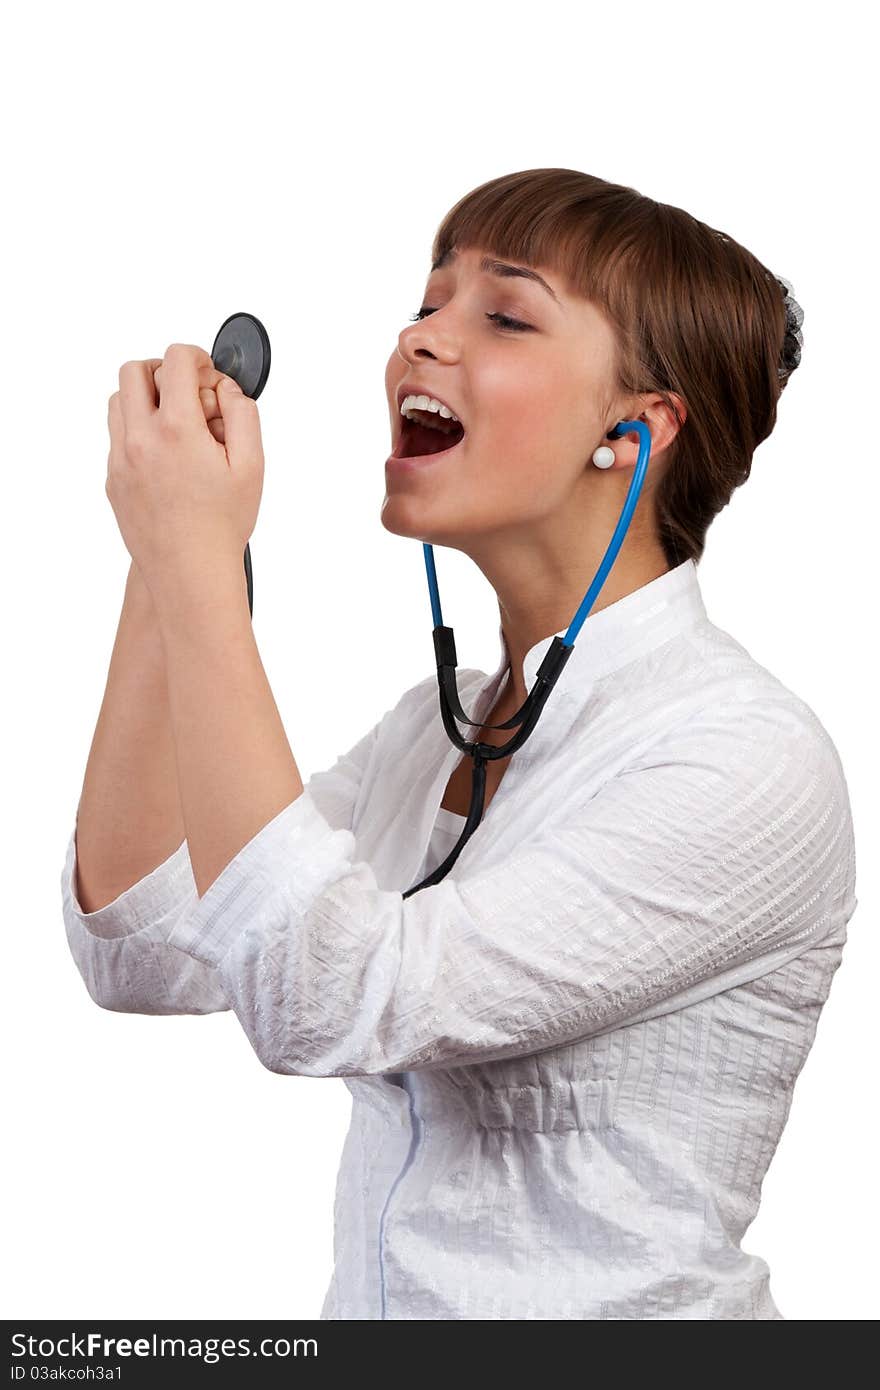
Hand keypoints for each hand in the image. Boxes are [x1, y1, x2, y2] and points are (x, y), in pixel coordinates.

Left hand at [106, 343, 263, 588]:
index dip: (197, 358)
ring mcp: (120, 459)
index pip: (175, 361)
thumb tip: (226, 390)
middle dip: (164, 371)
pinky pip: (117, 436)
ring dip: (145, 399)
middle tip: (188, 393)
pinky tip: (167, 457)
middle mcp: (140, 439)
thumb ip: (242, 414)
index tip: (207, 373)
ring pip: (118, 401)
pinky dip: (138, 431)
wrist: (190, 573)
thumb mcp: (252, 465)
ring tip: (176, 424)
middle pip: (134, 371)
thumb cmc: (222, 525)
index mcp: (176, 429)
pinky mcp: (113, 479)